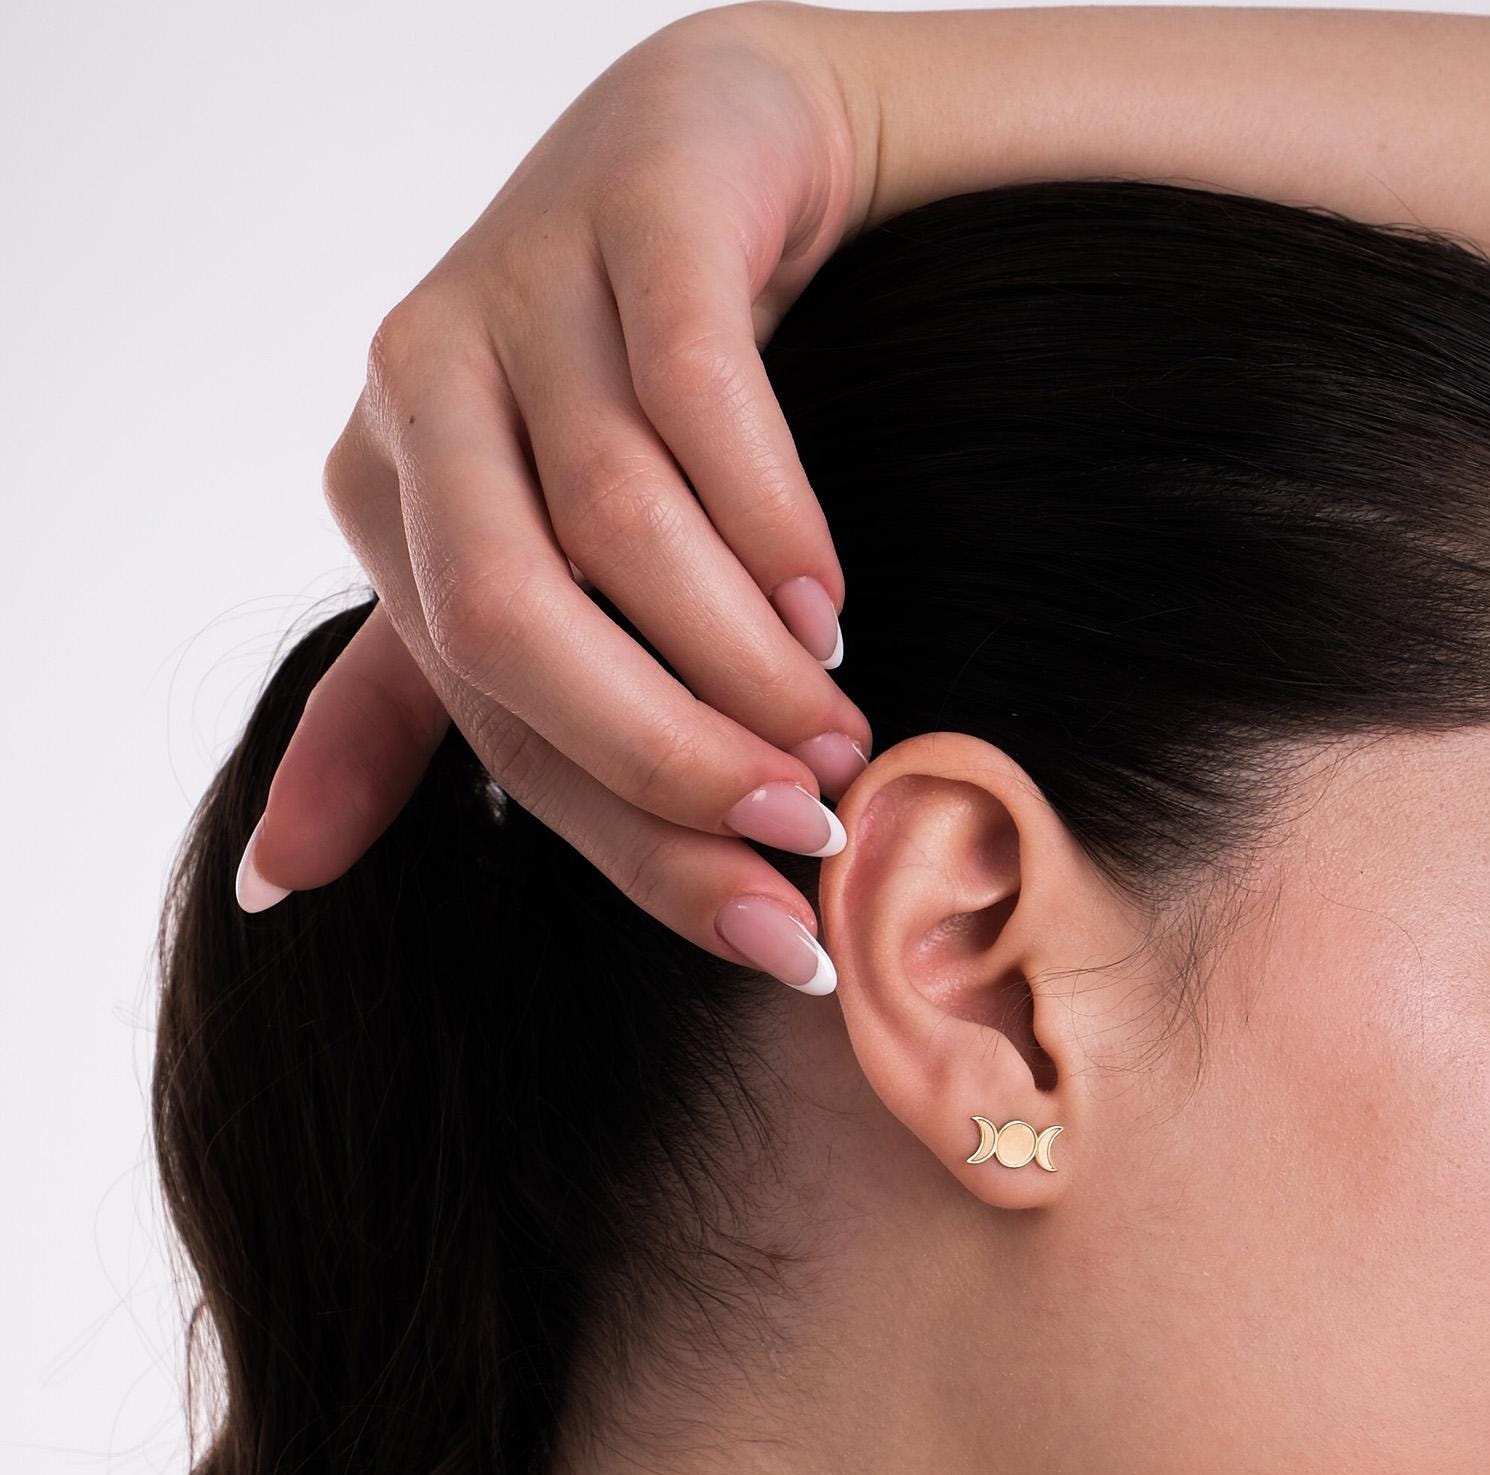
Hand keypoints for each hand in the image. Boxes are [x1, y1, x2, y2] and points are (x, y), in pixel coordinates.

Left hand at [241, 3, 878, 993]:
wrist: (716, 153)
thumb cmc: (617, 385)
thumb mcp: (509, 557)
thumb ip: (406, 711)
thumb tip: (267, 885)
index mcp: (382, 499)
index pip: (490, 711)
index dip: (634, 840)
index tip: (770, 927)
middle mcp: (419, 390)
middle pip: (512, 621)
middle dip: (665, 753)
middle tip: (806, 824)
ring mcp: (517, 287)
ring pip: (616, 516)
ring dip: (742, 653)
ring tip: (842, 725)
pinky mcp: (633, 210)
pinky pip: (697, 386)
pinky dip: (771, 513)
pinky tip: (832, 599)